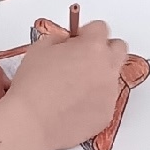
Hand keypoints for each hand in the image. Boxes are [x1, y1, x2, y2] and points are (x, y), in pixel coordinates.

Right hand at [2, 22, 130, 149]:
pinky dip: (95, 100)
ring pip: (112, 76)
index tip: (78, 40)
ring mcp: (109, 92)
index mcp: (92, 47)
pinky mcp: (107, 114)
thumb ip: (59, 39)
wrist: (31, 122)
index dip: (87, 33)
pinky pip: (106, 100)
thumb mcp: (40, 48)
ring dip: (99, 76)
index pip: (101, 28)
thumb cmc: (32, 86)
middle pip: (118, 48)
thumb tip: (66, 42)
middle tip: (84, 58)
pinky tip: (74, 105)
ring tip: (74, 86)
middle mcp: (107, 68)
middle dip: (104, 49)